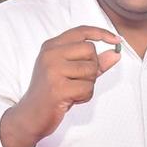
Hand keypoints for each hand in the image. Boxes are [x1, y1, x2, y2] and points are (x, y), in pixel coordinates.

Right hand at [0, 26, 121, 146]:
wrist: (30, 116)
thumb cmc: (52, 93)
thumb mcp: (72, 73)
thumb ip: (93, 63)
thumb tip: (115, 54)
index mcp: (51, 46)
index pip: (81, 31)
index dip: (101, 33)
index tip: (116, 39)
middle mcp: (50, 54)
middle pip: (90, 50)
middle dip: (92, 67)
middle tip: (77, 80)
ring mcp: (53, 70)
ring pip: (91, 69)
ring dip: (88, 84)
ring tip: (72, 90)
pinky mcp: (58, 88)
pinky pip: (88, 88)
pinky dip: (84, 96)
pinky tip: (71, 99)